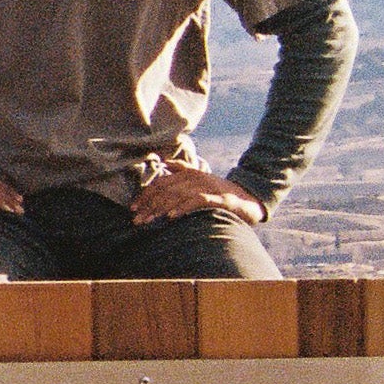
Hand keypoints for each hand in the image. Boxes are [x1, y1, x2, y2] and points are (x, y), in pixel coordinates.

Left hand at [131, 163, 263, 226]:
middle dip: (149, 205)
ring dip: (160, 209)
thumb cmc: (220, 193)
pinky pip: (197, 201)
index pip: (161, 182)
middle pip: (166, 190)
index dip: (145, 195)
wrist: (250, 200)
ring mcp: (208, 187)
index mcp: (189, 173)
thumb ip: (182, 170)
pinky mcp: (219, 198)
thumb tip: (163, 162)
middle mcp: (196, 178)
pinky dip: (183, 208)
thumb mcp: (200, 180)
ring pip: (178, 196)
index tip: (133, 208)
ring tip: (148, 220)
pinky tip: (171, 217)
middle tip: (136, 219)